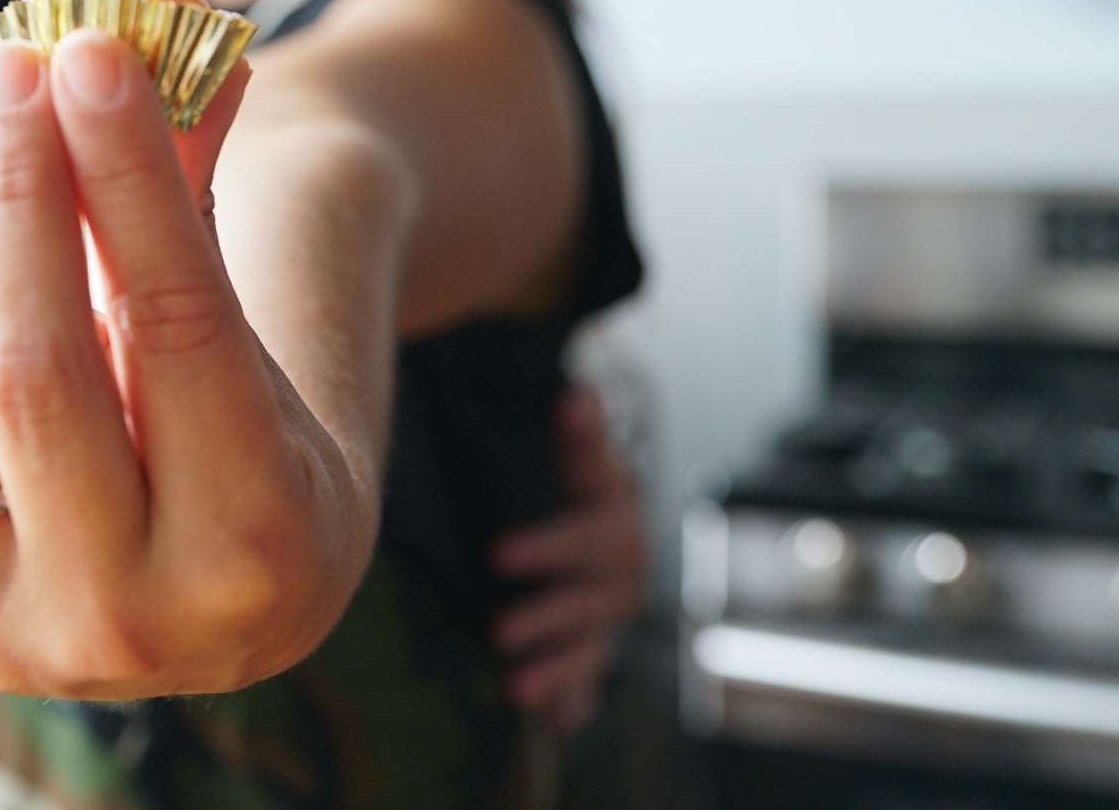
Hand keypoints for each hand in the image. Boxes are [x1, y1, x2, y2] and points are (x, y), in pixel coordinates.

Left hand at [0, 32, 369, 698]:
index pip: (178, 320)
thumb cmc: (236, 400)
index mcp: (270, 540)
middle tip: (12, 60)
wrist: (221, 579)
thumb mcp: (241, 301)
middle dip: (16, 192)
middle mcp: (154, 620)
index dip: (124, 173)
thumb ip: (188, 151)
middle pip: (35, 365)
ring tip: (36, 255)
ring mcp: (35, 645)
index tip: (87, 46)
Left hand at [489, 383, 646, 732]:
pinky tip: (554, 722)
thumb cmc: (571, 475)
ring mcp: (605, 619)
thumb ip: (578, 426)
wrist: (586, 508)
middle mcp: (620, 579)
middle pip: (592, 605)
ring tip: (517, 690)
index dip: (547, 547)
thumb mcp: (574, 446)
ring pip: (591, 650)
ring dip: (558, 672)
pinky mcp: (588, 646)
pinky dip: (574, 703)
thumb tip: (578, 397)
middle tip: (499, 631)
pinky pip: (588, 681)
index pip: (589, 539)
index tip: (497, 554)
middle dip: (547, 619)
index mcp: (617, 526)